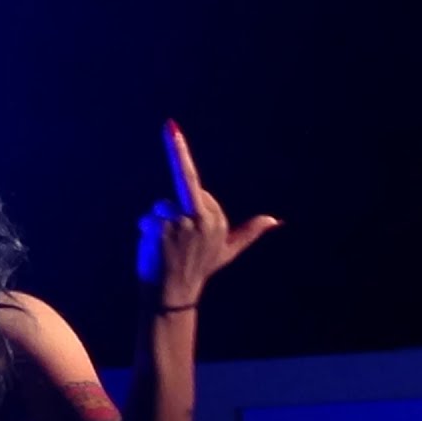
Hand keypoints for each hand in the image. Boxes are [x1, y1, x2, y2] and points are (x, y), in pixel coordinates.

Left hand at [137, 119, 280, 305]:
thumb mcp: (226, 251)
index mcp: (216, 217)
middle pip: (172, 197)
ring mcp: (182, 223)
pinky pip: (147, 220)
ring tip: (164, 248)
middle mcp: (202, 218)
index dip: (178, 157)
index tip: (170, 125)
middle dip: (167, 214)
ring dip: (154, 226)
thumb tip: (275, 221)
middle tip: (174, 243)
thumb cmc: (199, 270)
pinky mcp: (163, 230)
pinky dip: (146, 231)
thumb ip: (248, 233)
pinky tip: (155, 250)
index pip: (191, 180)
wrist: (174, 295)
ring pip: (158, 209)